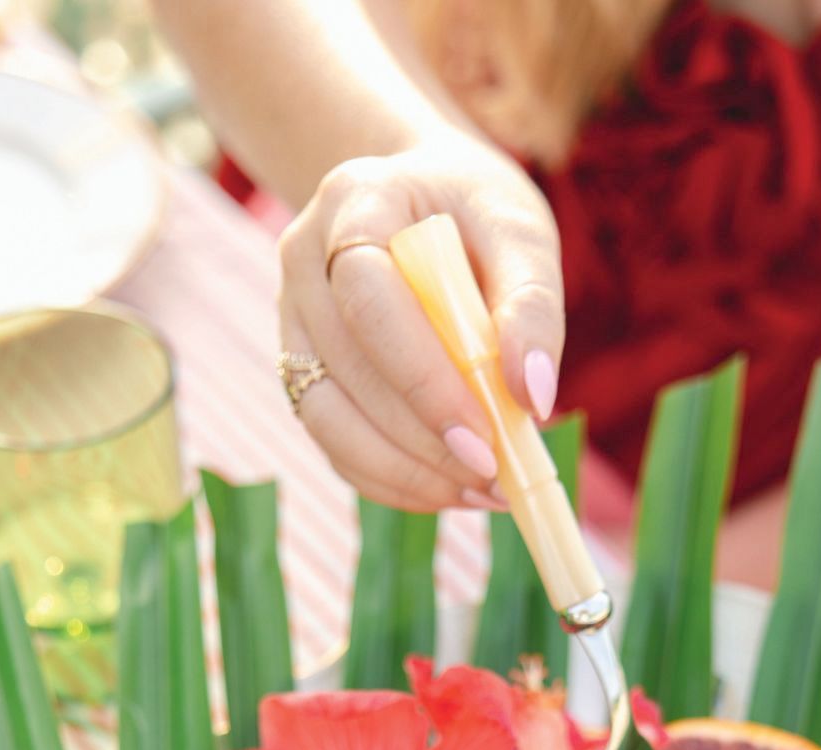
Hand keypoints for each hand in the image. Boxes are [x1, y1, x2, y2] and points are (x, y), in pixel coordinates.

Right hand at [276, 133, 566, 513]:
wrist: (412, 189)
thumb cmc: (471, 207)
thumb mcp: (518, 227)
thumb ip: (532, 304)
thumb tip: (533, 400)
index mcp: (354, 204)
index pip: (370, 302)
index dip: (422, 378)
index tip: (483, 436)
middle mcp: (302, 260)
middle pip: (343, 370)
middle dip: (419, 439)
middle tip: (493, 477)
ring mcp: (287, 316)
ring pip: (322, 414)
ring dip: (398, 469)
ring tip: (475, 491)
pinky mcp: (295, 363)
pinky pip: (327, 434)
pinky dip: (382, 474)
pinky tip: (441, 488)